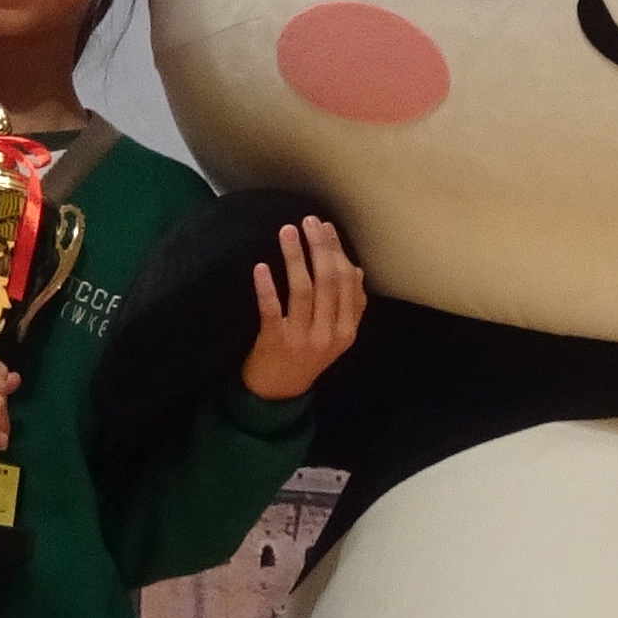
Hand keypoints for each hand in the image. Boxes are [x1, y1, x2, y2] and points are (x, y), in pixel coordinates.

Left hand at [238, 217, 369, 401]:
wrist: (278, 395)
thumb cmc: (307, 358)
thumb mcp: (336, 335)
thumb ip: (349, 306)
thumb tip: (356, 268)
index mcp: (347, 330)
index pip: (348, 283)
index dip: (337, 251)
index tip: (326, 226)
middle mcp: (329, 334)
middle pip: (328, 281)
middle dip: (320, 247)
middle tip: (308, 221)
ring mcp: (302, 339)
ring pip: (302, 290)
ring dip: (295, 257)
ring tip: (287, 231)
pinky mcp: (275, 342)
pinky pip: (271, 310)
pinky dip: (267, 287)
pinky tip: (261, 266)